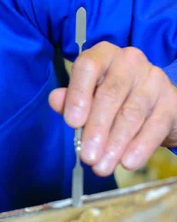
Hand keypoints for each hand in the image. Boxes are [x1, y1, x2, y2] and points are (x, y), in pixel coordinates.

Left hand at [49, 41, 176, 176]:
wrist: (153, 102)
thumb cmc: (111, 96)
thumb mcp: (87, 94)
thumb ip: (69, 98)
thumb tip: (55, 100)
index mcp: (103, 54)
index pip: (88, 66)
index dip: (78, 94)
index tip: (72, 123)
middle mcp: (129, 61)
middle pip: (110, 95)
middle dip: (96, 129)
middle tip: (87, 156)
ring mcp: (153, 79)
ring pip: (131, 114)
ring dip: (115, 144)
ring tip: (102, 166)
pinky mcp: (171, 100)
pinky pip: (154, 126)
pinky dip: (139, 147)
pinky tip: (127, 162)